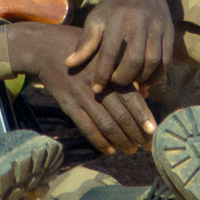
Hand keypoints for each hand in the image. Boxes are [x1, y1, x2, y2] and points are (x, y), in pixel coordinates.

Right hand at [9, 24, 156, 154]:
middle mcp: (98, 85)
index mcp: (111, 71)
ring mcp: (82, 96)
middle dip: (136, 133)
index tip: (154, 130)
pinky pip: (86, 127)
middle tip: (148, 146)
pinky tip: (110, 150)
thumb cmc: (82, 50)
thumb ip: (125, 74)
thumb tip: (146, 93)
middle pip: (121, 114)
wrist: (45, 48)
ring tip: (131, 150)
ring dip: (120, 140)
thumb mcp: (105, 54)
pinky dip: (99, 141)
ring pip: (105, 124)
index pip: (132, 97)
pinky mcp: (68, 104)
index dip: (143, 115)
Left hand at [64, 0, 172, 91]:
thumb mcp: (97, 17)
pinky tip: (145, 79)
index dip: (102, 74)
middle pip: (134, 60)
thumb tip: (70, 64)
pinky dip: (157, 75)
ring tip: (130, 84)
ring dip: (141, 78)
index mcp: (117, 18)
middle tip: (115, 85)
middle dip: (123, 79)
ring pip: (153, 61)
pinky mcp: (170, 32)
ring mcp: (157, 26)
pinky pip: (166, 60)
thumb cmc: (114, 4)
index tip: (96, 89)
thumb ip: (86, 41)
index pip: (109, 52)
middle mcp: (139, 22)